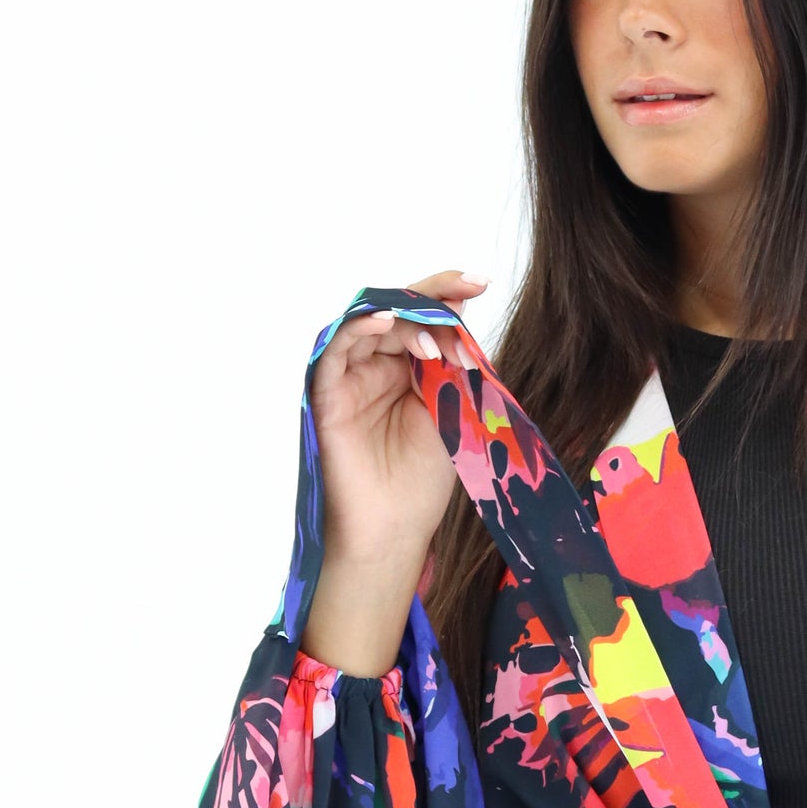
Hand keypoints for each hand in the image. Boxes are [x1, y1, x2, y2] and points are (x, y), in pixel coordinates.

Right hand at [300, 267, 485, 671]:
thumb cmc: (424, 476)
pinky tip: (387, 322)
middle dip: (432, 302)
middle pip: (397, 310)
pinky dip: (359, 328)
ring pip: (369, 321)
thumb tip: (460, 311)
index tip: (480, 281)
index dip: (446, 292)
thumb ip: (452, 362)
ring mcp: (349, 375)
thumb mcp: (451, 406)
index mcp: (405, 366)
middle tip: (464, 300)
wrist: (396, 526)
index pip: (422, 315)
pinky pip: (335, 347)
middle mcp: (374, 364)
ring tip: (434, 342)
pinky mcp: (326, 392)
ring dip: (405, 320)